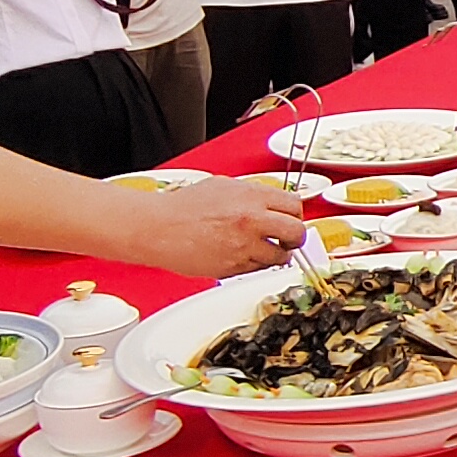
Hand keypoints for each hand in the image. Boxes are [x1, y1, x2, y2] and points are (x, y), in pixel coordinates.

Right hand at [130, 174, 305, 282]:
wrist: (160, 227)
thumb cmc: (184, 208)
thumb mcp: (223, 186)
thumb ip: (252, 195)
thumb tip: (272, 204)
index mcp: (251, 196)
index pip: (295, 206)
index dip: (295, 215)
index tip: (291, 220)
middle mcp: (252, 220)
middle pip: (297, 233)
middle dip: (295, 238)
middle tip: (287, 240)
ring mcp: (244, 246)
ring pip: (280, 257)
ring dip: (276, 255)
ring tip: (262, 250)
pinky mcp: (234, 267)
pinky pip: (258, 270)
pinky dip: (255, 265)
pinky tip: (241, 255)